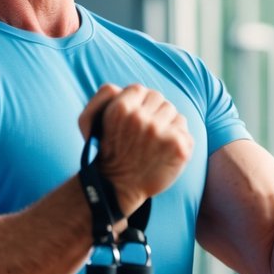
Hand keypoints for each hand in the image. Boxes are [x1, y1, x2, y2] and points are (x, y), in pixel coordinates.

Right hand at [79, 83, 193, 214]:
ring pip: (174, 113)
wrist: (118, 187)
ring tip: (155, 141)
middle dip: (153, 111)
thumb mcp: (88, 121)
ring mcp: (162, 133)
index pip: (139, 89)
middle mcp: (141, 119)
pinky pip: (184, 129)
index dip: (138, 102)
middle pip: (159, 98)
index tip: (135, 116)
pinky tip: (165, 150)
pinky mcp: (179, 146)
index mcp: (120, 110)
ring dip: (167, 124)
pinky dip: (178, 138)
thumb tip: (126, 87)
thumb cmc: (105, 153)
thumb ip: (105, 95)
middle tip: (146, 130)